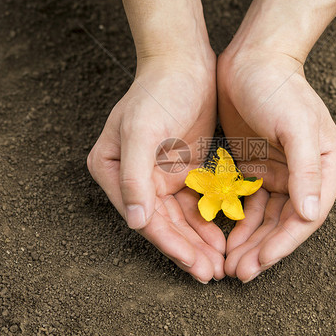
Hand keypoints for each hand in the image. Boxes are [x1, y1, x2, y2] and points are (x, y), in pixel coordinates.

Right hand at [87, 56, 225, 282]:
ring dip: (198, 241)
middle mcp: (132, 178)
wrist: (185, 62)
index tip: (196, 266)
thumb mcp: (141, 129)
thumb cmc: (159, 91)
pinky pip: (194, 203)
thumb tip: (135, 222)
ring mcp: (158, 176)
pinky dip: (207, 221)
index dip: (171, 245)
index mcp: (113, 171)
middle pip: (163, 224)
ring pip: (180, 218)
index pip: (145, 218)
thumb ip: (135, 177)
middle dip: (188, 250)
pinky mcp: (182, 170)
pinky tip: (222, 236)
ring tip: (219, 263)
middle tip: (211, 273)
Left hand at [217, 50, 335, 281]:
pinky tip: (225, 235)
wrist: (252, 57)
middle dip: (262, 249)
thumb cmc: (277, 87)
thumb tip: (311, 215)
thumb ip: (306, 169)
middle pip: (286, 223)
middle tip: (237, 273)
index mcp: (327, 166)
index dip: (283, 244)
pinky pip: (251, 202)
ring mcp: (283, 171)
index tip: (257, 264)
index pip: (307, 216)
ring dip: (249, 241)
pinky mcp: (260, 165)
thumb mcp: (296, 124)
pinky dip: (239, 220)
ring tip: (229, 263)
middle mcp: (308, 174)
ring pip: (267, 218)